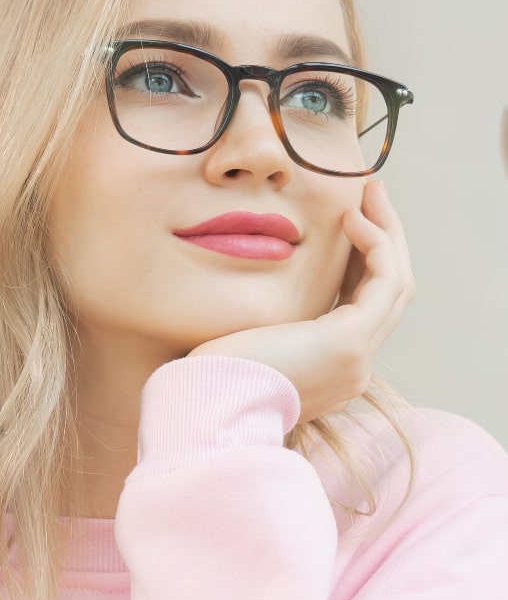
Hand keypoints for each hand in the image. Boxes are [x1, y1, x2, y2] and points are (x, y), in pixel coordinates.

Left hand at [187, 181, 413, 423]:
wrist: (203, 408)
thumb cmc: (207, 378)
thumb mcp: (244, 342)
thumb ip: (264, 321)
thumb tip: (252, 294)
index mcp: (330, 371)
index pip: (363, 308)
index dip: (363, 260)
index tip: (350, 220)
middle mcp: (352, 370)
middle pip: (390, 295)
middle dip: (385, 239)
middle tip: (373, 195)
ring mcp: (356, 360)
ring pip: (396, 285)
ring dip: (387, 232)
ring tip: (370, 191)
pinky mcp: (348, 344)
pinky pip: (385, 283)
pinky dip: (375, 246)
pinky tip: (352, 218)